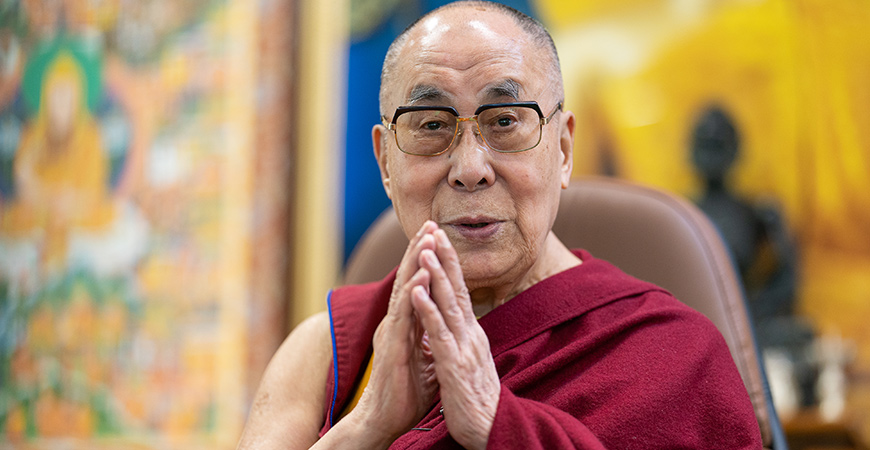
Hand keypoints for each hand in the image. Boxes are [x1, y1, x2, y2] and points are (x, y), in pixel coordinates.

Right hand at [347, 221, 440, 443]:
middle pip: (408, 279)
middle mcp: (396, 323)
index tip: (437, 235)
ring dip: (416, 262)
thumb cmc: (405, 391)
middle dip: (420, 250)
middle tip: (432, 223)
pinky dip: (413, 292)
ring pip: (405, 290)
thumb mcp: (425, 357)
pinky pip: (404, 315)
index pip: (416, 285)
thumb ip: (430, 335)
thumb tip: (443, 322)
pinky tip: (421, 274)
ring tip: (427, 237)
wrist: (384, 421)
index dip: (425, 260)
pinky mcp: (393, 347)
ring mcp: (393, 333)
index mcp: (405, 324)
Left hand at [411, 228, 500, 449]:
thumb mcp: (470, 363)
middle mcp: (471, 335)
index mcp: (472, 334)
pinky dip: (427, 310)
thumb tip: (458, 322)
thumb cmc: (477, 401)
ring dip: (436, 276)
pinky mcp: (455, 366)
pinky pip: (438, 334)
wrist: (492, 430)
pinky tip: (416, 293)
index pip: (461, 292)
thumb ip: (463, 340)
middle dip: (445, 258)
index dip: (451, 265)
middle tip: (434, 230)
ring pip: (449, 305)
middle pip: (458, 289)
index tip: (440, 240)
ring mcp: (464, 349)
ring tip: (424, 250)